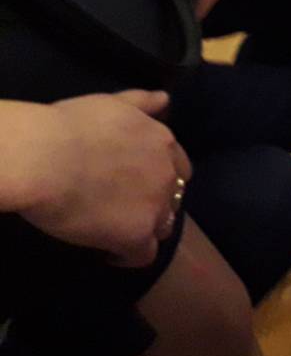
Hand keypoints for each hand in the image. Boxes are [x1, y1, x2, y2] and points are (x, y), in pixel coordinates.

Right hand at [19, 91, 191, 267]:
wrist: (46, 158)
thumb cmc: (71, 126)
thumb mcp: (113, 102)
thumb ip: (142, 102)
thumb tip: (165, 99)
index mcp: (163, 142)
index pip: (178, 166)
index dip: (160, 177)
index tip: (136, 183)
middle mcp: (168, 174)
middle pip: (173, 197)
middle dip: (154, 202)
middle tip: (125, 208)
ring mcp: (156, 206)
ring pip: (163, 227)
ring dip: (145, 228)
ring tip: (117, 231)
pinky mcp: (137, 236)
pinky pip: (144, 256)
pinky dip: (129, 257)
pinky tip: (110, 254)